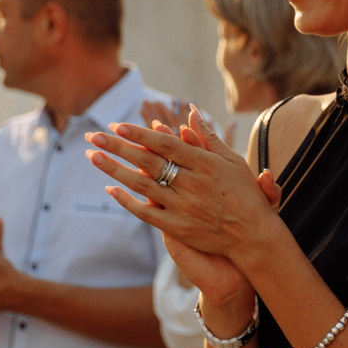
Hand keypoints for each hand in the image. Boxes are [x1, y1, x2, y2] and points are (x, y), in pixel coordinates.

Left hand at [85, 108, 281, 278]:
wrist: (253, 236)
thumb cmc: (245, 194)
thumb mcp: (231, 161)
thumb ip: (207, 137)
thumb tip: (190, 112)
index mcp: (205, 164)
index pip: (165, 144)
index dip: (139, 135)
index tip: (117, 126)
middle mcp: (192, 184)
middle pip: (147, 161)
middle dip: (117, 147)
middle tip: (93, 136)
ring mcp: (183, 207)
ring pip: (142, 184)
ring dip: (115, 170)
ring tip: (93, 156)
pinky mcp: (178, 227)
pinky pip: (146, 213)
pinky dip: (126, 201)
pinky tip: (109, 190)